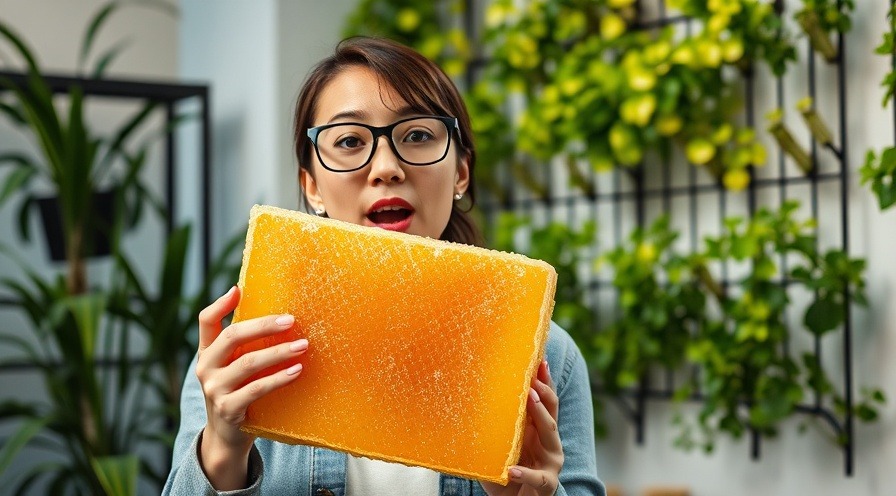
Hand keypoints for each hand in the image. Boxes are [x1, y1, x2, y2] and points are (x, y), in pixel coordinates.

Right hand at [194, 285, 308, 489]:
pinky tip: (296, 370)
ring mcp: (214, 389)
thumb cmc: (239, 393)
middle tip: (291, 320)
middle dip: (263, 326)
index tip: (238, 289)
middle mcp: (206, 368)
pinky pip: (257, 389)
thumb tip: (278, 316)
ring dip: (278, 352)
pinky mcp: (228, 409)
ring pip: (248, 363)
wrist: (228, 437)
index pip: (206, 321)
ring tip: (302, 345)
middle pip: (232, 337)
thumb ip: (244, 346)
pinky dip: (279, 378)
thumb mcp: (234, 368)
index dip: (220, 304)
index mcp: (207, 353)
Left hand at [481, 360, 562, 495]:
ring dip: (540, 415)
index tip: (540, 360)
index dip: (545, 381)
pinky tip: (511, 470)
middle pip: (550, 411)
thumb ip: (492, 426)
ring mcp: (550, 462)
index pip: (546, 401)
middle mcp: (549, 442)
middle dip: (543, 392)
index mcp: (538, 429)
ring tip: (529, 400)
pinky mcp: (546, 483)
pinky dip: (523, 474)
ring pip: (550, 435)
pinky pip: (536, 478)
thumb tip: (461, 397)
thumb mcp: (498, 444)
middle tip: (530, 377)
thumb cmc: (505, 470)